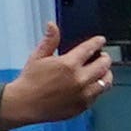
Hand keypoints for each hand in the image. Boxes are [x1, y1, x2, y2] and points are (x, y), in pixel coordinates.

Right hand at [0, 32, 116, 129]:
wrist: (24, 104)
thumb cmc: (29, 81)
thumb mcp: (37, 57)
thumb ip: (49, 41)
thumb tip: (52, 25)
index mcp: (68, 64)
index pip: (90, 48)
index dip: (97, 42)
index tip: (100, 40)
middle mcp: (79, 78)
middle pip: (104, 65)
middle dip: (105, 58)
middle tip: (103, 56)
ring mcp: (83, 93)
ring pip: (106, 81)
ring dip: (106, 74)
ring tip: (103, 72)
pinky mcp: (83, 105)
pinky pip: (98, 95)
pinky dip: (97, 88)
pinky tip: (92, 85)